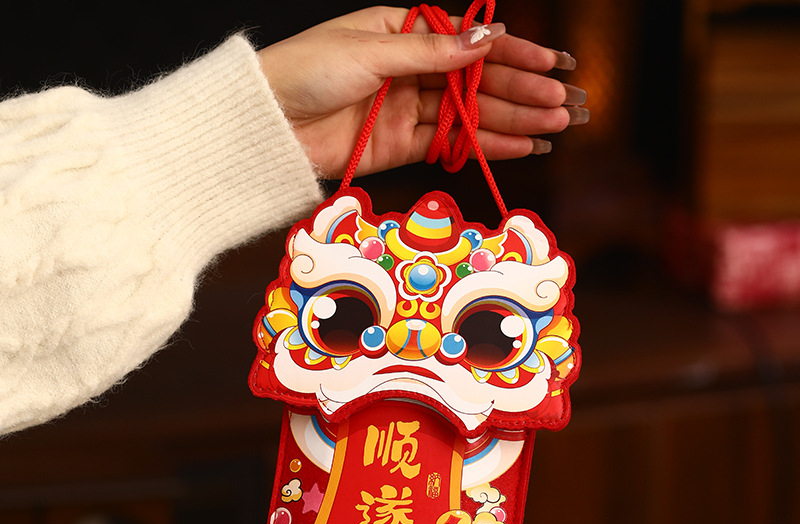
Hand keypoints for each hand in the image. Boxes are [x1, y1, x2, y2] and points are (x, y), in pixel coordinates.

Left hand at [258, 6, 587, 177]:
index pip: (470, 42)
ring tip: (555, 127)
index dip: (513, 52)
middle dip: (524, 92)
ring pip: (471, 115)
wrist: (269, 125)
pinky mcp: (401, 146)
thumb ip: (432, 52)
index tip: (552, 62)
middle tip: (564, 104)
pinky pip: (452, 145)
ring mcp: (408, 110)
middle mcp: (411, 70)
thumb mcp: (372, 50)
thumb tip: (486, 39)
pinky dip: (485, 147)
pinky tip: (520, 146)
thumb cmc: (308, 71)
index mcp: (403, 32)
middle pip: (478, 81)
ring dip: (514, 122)